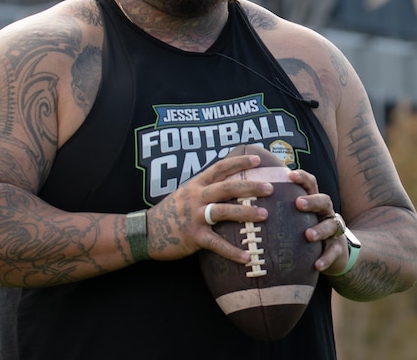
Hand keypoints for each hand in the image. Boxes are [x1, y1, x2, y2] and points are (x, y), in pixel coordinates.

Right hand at [145, 153, 271, 263]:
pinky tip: (247, 257)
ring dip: (246, 213)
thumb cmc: (171, 213)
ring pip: (224, 211)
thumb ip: (205, 188)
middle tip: (270, 188)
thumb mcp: (186, 194)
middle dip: (250, 187)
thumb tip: (230, 182)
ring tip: (265, 215)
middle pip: (227, 188)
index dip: (238, 162)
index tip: (257, 160)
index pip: (220, 168)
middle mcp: (196, 197)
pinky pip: (216, 244)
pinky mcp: (193, 237)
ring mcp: (194, 217)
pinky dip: (232, 251)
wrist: (145, 232)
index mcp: (196, 184)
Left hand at [288, 169, 349, 274]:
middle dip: (312, 201)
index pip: (311, 184)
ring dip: (319, 229)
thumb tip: (248, 196)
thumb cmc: (306, 230)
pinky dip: (326, 258)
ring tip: (308, 235)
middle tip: (298, 203)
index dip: (302, 178)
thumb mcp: (296, 217)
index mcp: (314, 201)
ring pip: (331, 225)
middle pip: (324, 200)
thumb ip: (280, 208)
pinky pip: (333, 252)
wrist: (335, 253)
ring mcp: (334, 230)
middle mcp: (326, 212)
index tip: (290, 175)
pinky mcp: (337, 249)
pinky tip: (317, 265)